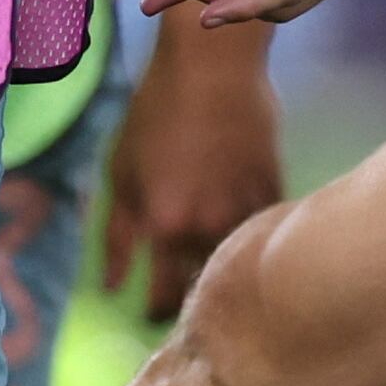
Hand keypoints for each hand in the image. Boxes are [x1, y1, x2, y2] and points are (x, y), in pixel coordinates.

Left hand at [99, 9, 283, 318]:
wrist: (213, 68)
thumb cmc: (156, 115)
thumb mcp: (121, 174)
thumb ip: (117, 236)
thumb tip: (112, 287)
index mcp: (165, 228)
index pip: (165, 297)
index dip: (159, 313)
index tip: (153, 317)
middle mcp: (209, 229)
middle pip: (206, 288)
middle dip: (194, 299)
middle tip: (184, 296)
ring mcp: (246, 212)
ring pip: (239, 265)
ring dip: (226, 272)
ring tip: (215, 271)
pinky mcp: (274, 192)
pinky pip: (264, 233)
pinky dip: (253, 241)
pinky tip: (245, 240)